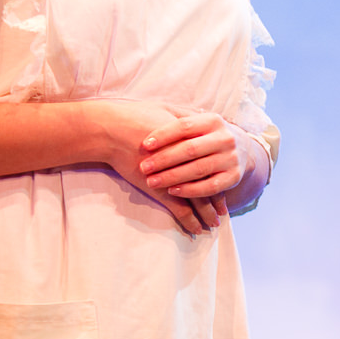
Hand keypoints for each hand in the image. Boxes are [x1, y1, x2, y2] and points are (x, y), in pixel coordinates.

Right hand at [91, 100, 232, 234]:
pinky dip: (189, 220)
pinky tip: (196, 228)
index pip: (212, 160)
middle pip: (209, 181)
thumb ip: (187, 117)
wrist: (112, 129)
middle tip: (224, 212)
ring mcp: (175, 176)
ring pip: (198, 198)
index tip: (227, 182)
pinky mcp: (160, 189)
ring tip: (214, 223)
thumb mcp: (168, 110)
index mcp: (193, 140)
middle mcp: (189, 160)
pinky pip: (180, 209)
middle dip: (217, 199)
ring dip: (207, 213)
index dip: (220, 173)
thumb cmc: (136, 117)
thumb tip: (201, 117)